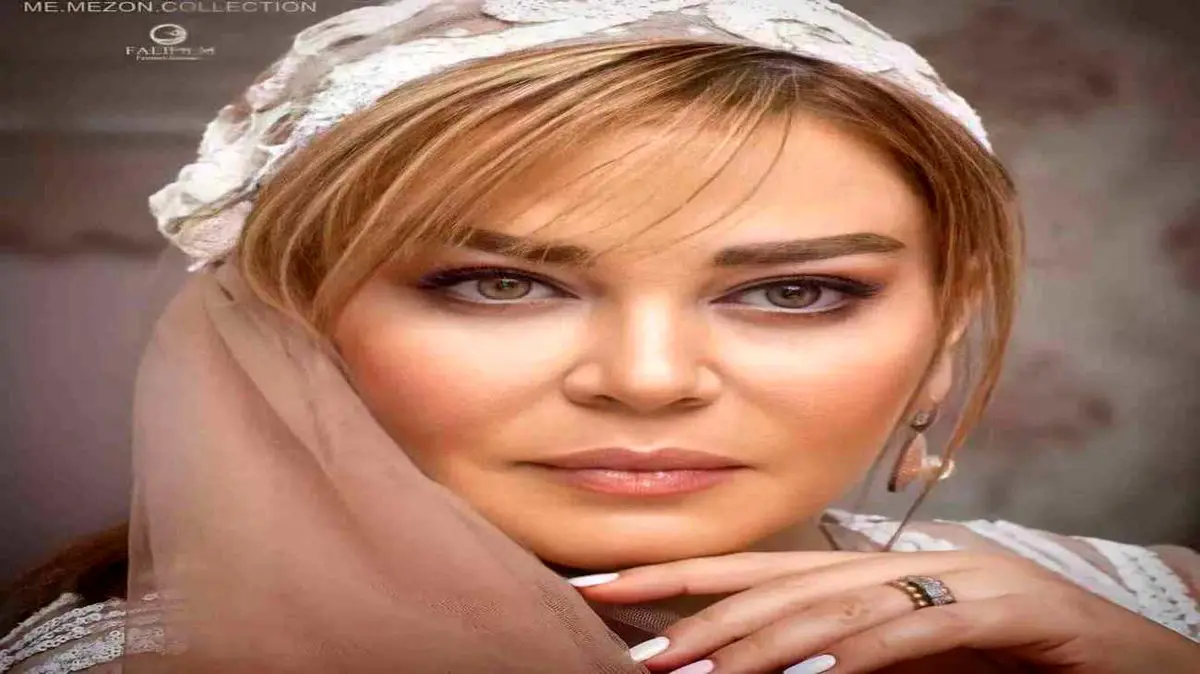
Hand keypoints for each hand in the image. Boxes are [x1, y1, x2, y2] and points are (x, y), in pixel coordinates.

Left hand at [570, 550, 1199, 672]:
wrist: (1118, 650)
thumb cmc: (1000, 653)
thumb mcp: (901, 658)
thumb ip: (834, 657)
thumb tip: (758, 671)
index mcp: (865, 571)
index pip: (752, 571)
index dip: (673, 580)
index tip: (599, 591)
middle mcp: (896, 563)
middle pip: (780, 587)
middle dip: (700, 622)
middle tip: (635, 658)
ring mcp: (952, 577)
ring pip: (837, 609)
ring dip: (762, 644)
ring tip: (697, 673)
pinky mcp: (1007, 607)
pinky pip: (919, 630)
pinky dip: (863, 652)